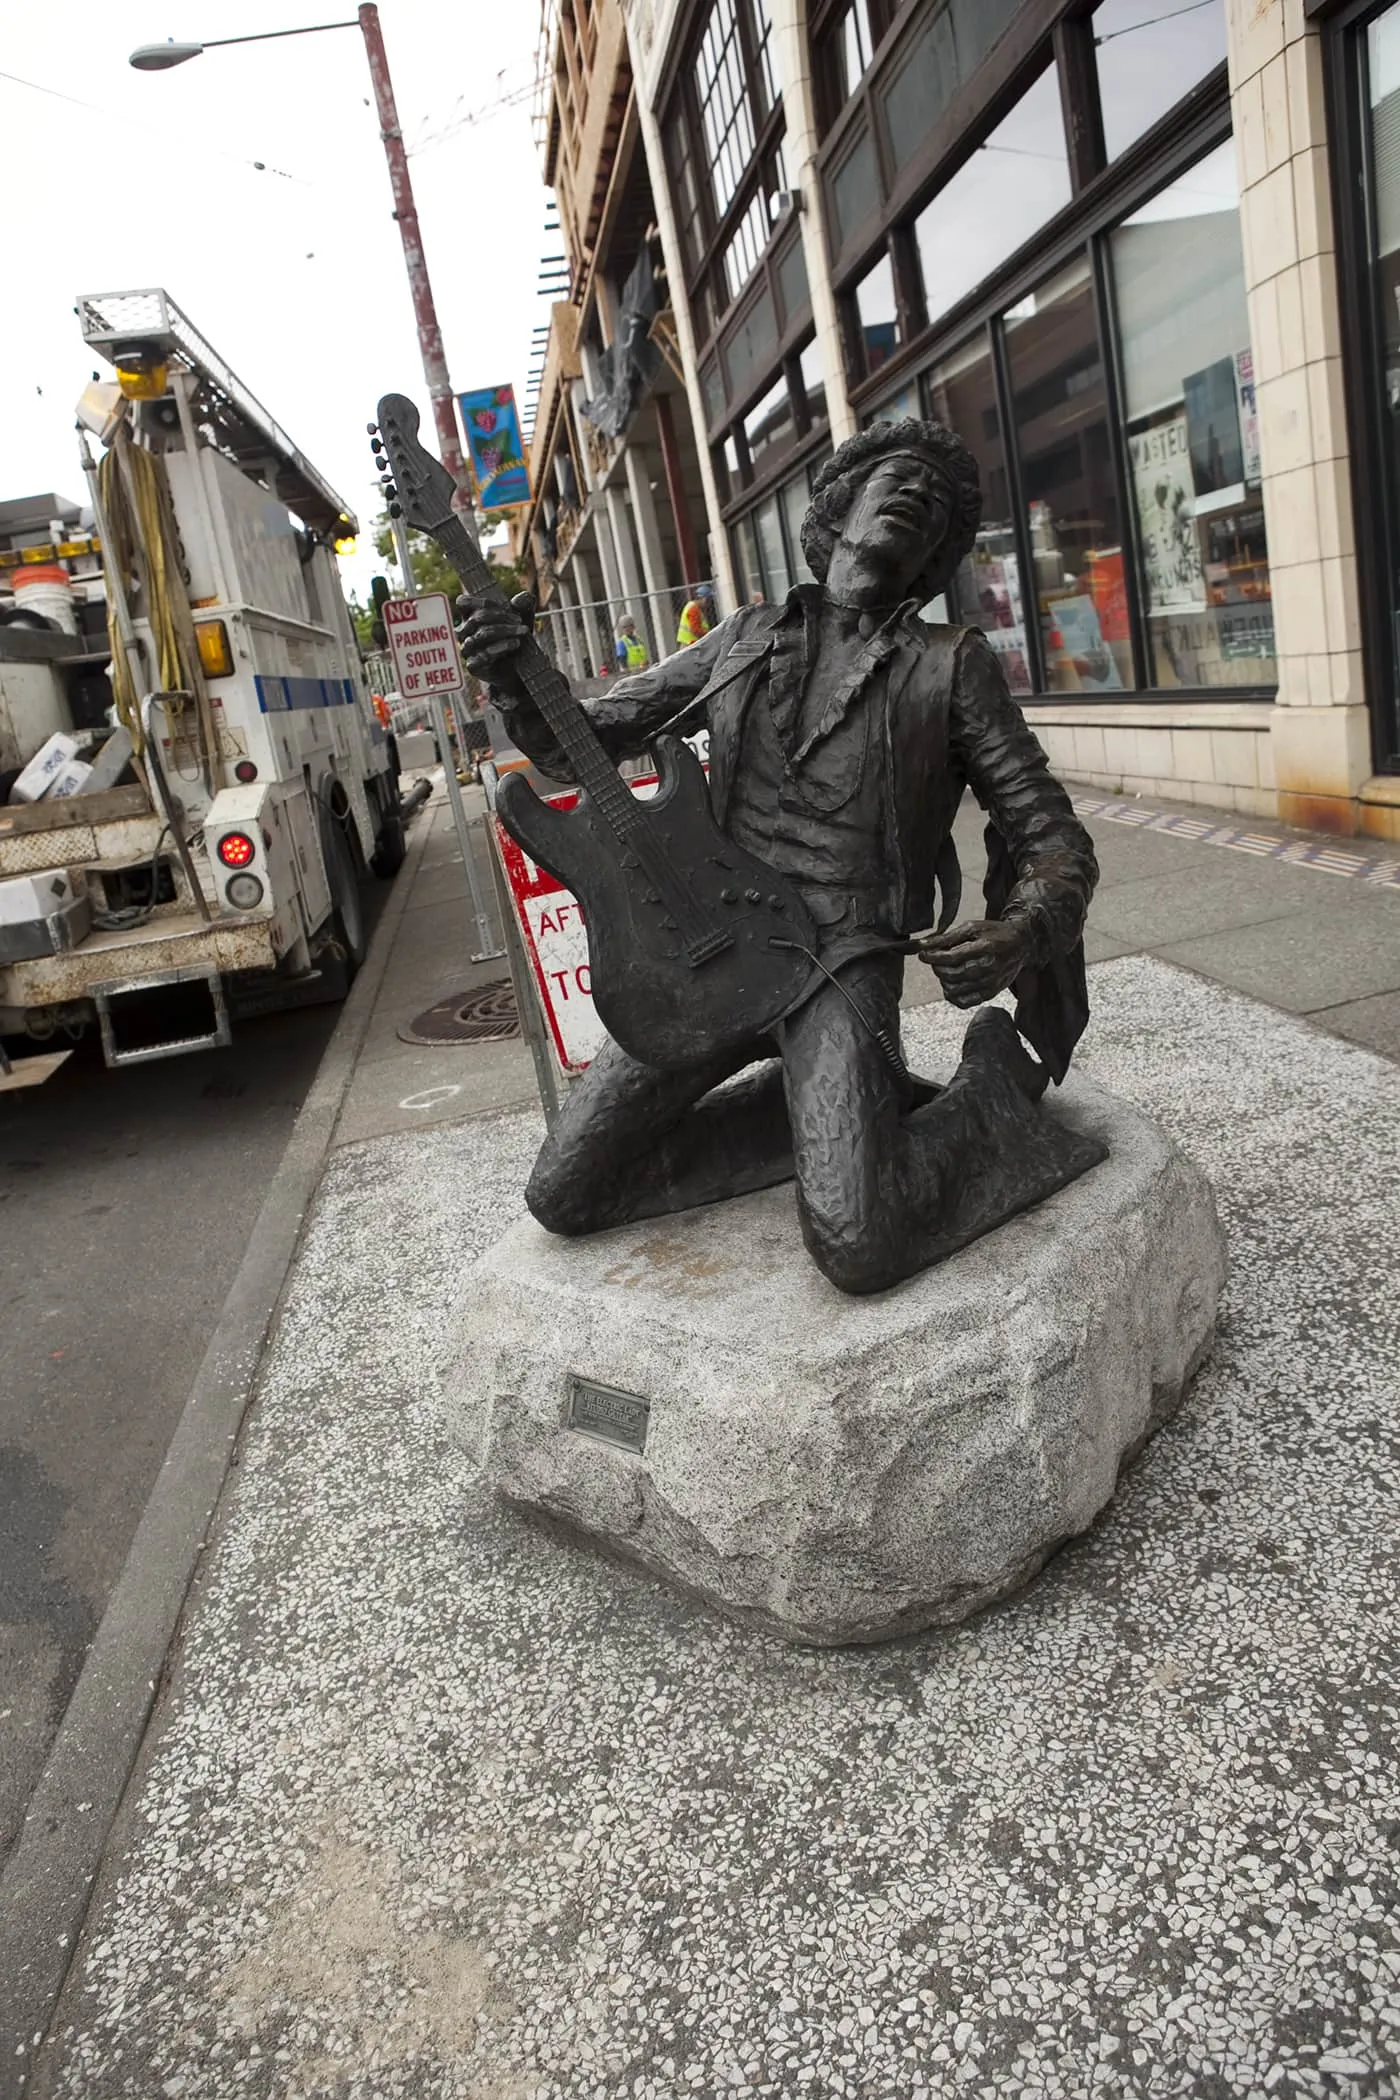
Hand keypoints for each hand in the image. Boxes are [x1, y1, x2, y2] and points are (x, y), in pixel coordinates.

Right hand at [456, 590, 534, 693]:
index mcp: (468, 618)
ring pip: (481, 635)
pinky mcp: (473, 666)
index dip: (482, 602)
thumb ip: (523, 606)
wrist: (515, 670)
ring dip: (504, 631)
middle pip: (476, 619)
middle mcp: (464, 633)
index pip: (462, 603)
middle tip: (520, 622)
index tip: (506, 606)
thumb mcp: (520, 621)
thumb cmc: (513, 640)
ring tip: (521, 633)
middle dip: (501, 617)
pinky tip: (515, 644)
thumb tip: (523, 597)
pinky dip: (502, 647)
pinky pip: (484, 654)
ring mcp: (467, 650)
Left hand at [917, 918, 1034, 1008]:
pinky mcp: (990, 993)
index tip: (923, 955)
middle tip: (937, 960)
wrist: (1021, 945)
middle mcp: (990, 967)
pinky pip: (964, 1002)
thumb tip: (922, 946)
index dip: (933, 957)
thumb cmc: (995, 933)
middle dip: (937, 968)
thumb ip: (946, 937)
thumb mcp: (972, 927)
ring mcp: (991, 983)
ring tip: (946, 970)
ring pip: (955, 990)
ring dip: (944, 981)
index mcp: (986, 947)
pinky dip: (952, 995)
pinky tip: (952, 984)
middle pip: (952, 975)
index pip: (952, 957)